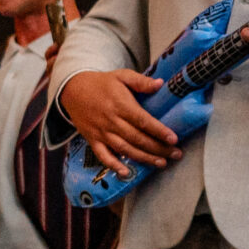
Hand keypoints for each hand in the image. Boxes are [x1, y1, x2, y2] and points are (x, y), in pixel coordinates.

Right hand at [58, 68, 177, 178]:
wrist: (72, 90)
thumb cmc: (101, 83)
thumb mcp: (121, 76)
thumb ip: (141, 81)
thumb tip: (161, 84)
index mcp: (120, 105)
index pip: (143, 120)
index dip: (159, 131)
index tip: (174, 138)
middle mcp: (111, 121)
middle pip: (137, 138)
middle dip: (158, 148)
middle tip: (176, 154)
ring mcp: (101, 132)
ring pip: (124, 149)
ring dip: (143, 158)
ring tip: (161, 163)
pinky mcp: (92, 139)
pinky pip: (103, 155)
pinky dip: (113, 165)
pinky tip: (126, 173)